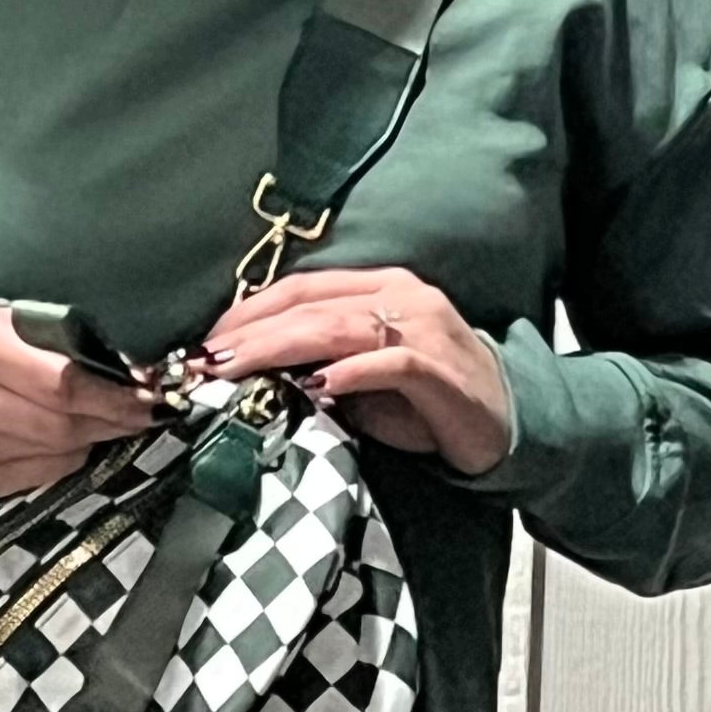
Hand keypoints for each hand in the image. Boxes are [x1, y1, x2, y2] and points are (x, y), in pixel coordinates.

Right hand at [0, 303, 155, 497]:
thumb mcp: (1, 326)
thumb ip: (54, 341)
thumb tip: (125, 370)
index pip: (59, 378)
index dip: (110, 390)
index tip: (145, 389)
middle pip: (63, 420)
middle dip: (113, 416)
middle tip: (144, 411)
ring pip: (60, 449)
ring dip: (98, 436)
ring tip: (118, 421)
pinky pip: (47, 471)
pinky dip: (72, 456)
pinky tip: (74, 440)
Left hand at [199, 266, 511, 472]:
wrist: (506, 423)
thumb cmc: (431, 402)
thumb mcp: (366, 379)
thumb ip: (321, 366)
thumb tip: (257, 378)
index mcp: (379, 288)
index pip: (301, 288)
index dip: (248, 311)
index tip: (206, 343)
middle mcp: (399, 296)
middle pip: (309, 303)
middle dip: (249, 332)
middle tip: (204, 359)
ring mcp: (421, 327)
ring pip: (336, 325)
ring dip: (278, 347)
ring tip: (236, 368)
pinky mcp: (438, 367)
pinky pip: (387, 362)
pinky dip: (348, 373)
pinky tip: (314, 387)